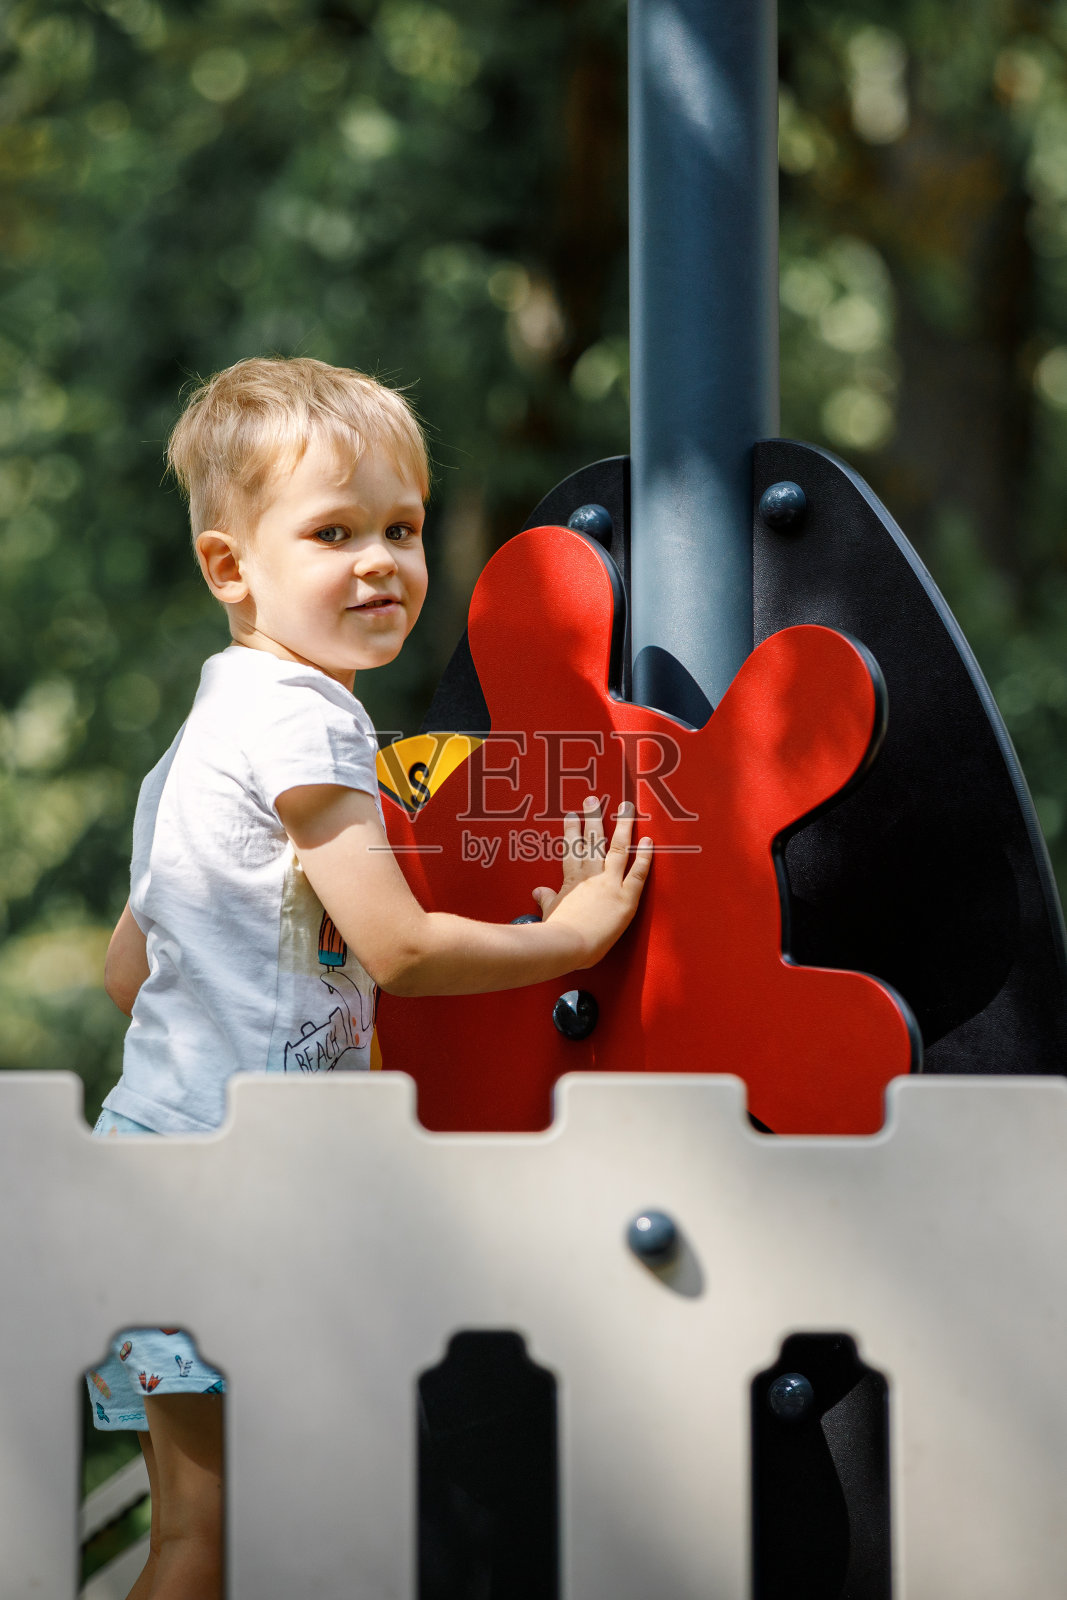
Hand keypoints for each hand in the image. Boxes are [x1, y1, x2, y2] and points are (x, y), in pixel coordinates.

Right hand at [531, 796, 652, 966]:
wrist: (569, 944)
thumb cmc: (557, 932)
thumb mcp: (549, 912)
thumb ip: (546, 899)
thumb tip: (538, 892)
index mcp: (572, 880)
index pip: (572, 849)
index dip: (572, 830)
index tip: (573, 815)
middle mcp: (591, 876)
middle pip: (593, 841)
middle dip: (594, 818)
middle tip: (594, 800)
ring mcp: (609, 884)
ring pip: (617, 848)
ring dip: (623, 826)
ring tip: (626, 808)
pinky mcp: (626, 897)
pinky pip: (638, 873)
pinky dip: (644, 856)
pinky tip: (648, 840)